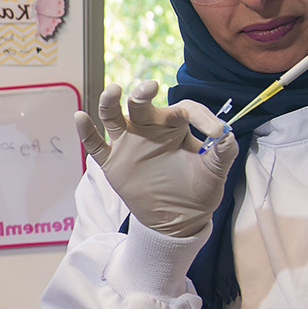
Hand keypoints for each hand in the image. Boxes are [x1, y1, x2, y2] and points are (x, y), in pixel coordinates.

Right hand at [75, 81, 238, 237]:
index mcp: (175, 127)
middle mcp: (149, 129)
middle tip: (150, 88)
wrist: (178, 220)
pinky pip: (95, 145)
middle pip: (141, 103)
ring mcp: (128, 144)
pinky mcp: (112, 163)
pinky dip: (86, 131)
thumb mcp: (215, 173)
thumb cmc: (198, 191)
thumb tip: (227, 134)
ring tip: (114, 91)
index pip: (184, 109)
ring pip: (113, 116)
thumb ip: (223, 152)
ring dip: (111, 102)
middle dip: (143, 93)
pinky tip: (80, 117)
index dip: (200, 116)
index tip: (215, 132)